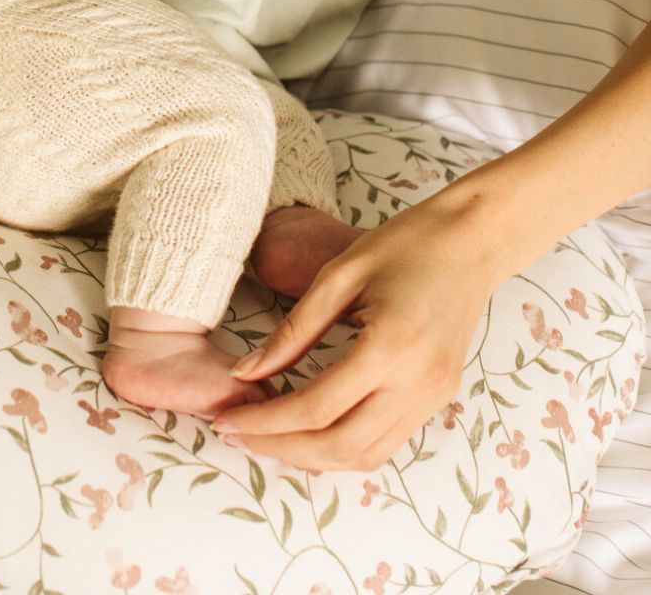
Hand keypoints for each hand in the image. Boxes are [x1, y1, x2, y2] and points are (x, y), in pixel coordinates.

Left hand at [211, 187, 504, 470]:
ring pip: (364, 456)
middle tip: (235, 433)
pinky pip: (385, 442)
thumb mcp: (338, 275)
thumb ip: (292, 331)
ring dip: (310, 456)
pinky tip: (308, 429)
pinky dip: (342, 446)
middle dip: (280, 448)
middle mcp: (417, 385)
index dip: (264, 421)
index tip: (225, 419)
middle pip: (338, 446)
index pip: (315, 408)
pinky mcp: (438, 398)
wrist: (472, 240)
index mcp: (389, 349)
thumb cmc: (404, 244)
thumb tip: (245, 372)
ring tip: (265, 436)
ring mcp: (433, 397)